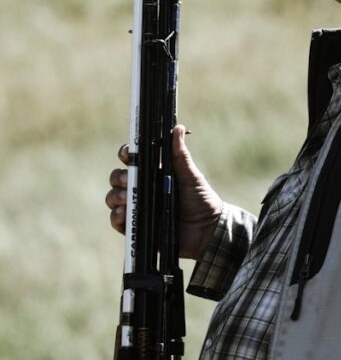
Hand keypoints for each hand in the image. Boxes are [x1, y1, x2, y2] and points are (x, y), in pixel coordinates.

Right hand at [106, 124, 222, 259]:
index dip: (126, 154)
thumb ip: (181, 155)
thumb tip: (178, 128)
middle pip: (118, 177)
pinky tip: (124, 213)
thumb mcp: (191, 176)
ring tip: (128, 199)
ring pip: (113, 197)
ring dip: (116, 196)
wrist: (207, 231)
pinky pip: (117, 220)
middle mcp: (142, 188)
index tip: (127, 154)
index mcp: (153, 172)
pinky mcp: (137, 227)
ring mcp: (138, 207)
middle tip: (130, 181)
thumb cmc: (201, 200)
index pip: (132, 159)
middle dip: (119, 177)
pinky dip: (117, 216)